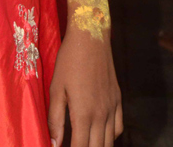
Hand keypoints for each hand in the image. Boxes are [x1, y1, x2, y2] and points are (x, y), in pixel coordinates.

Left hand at [48, 23, 122, 146]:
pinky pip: (119, 127)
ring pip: (109, 142)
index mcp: (83, 113)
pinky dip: (110, 137)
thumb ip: (55, 119)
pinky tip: (100, 136)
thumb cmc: (69, 61)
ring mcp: (112, 107)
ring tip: (86, 144)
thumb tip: (53, 143)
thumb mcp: (56, 89)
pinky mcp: (118, 99)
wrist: (91, 36)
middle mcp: (101, 114)